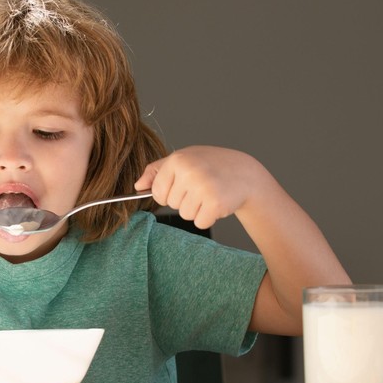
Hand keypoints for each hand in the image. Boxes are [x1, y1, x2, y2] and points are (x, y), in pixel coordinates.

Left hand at [134, 145, 261, 228]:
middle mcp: (189, 172)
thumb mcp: (183, 159)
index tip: (182, 186)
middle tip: (201, 187)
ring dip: (196, 209)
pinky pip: (199, 222)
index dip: (168, 193)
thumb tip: (138, 186)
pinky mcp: (215, 204)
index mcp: (178, 159)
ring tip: (209, 193)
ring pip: (184, 214)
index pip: (156, 191)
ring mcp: (203, 187)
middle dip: (184, 200)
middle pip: (171, 204)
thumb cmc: (209, 165)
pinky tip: (217, 203)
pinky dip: (208, 217)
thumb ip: (157, 171)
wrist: (244, 173)